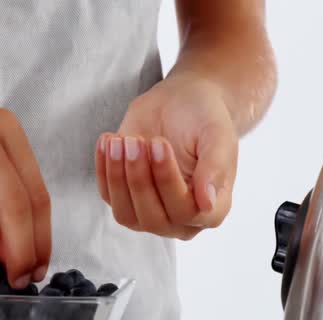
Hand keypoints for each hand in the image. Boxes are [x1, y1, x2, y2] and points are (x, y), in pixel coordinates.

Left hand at [95, 73, 237, 238]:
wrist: (182, 102)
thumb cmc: (205, 119)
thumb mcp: (218, 135)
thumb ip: (215, 167)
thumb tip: (207, 203)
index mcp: (213, 208)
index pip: (186, 212)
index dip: (168, 180)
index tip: (158, 143)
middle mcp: (182, 219)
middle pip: (154, 219)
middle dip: (139, 179)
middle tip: (136, 141)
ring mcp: (152, 211)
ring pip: (126, 214)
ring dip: (118, 177)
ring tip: (122, 140)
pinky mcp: (126, 198)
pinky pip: (108, 196)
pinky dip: (104, 169)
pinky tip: (110, 141)